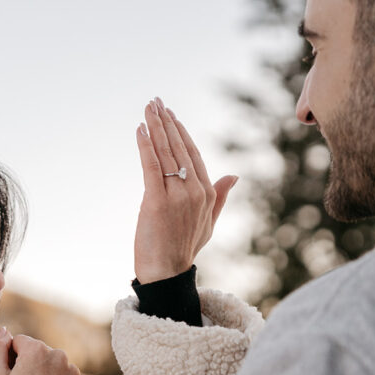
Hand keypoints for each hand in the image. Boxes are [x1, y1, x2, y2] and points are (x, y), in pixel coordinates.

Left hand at [133, 97, 237, 283]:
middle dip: (166, 122)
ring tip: (148, 107)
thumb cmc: (183, 250)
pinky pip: (151, 166)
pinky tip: (140, 129)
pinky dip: (145, 145)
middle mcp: (195, 191)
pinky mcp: (157, 201)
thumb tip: (234, 176)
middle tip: (156, 101)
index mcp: (207, 194)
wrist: (166, 273)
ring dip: (156, 126)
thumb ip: (220, 197)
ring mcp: (177, 195)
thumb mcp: (208, 223)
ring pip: (166, 153)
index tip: (170, 115)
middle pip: (179, 148)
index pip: (193, 154)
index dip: (181, 132)